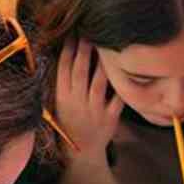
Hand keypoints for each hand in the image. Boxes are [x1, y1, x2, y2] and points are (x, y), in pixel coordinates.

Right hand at [54, 38, 122, 156]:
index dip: (68, 49)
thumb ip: (63, 82)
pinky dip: (120, 85)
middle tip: (89, 30)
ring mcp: (93, 110)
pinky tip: (125, 69)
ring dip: (102, 62)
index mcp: (62, 97)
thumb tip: (67, 53)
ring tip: (106, 44)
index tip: (72, 33)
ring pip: (99, 82)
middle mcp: (76, 102)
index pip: (64, 68)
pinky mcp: (109, 118)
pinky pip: (117, 98)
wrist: (80, 153)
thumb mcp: (58, 104)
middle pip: (80, 70)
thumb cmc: (70, 122)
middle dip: (84, 49)